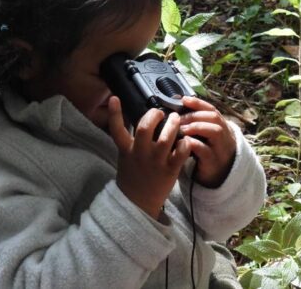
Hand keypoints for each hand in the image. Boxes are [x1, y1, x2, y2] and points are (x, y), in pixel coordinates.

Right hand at [108, 96, 191, 218]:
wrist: (138, 203)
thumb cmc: (132, 175)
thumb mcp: (125, 156)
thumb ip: (131, 139)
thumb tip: (139, 117)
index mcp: (127, 150)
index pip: (116, 129)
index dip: (114, 113)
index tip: (114, 98)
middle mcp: (140, 154)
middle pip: (146, 127)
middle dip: (155, 115)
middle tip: (161, 112)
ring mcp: (156, 162)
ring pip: (167, 138)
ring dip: (173, 125)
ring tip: (176, 119)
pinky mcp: (170, 171)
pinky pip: (181, 153)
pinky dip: (185, 144)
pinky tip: (186, 140)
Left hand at [177, 97, 236, 187]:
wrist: (217, 177)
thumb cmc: (206, 153)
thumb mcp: (203, 137)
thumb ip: (195, 124)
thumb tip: (177, 106)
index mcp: (220, 126)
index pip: (212, 109)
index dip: (198, 103)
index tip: (183, 99)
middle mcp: (224, 135)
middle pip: (214, 118)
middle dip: (195, 115)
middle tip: (177, 118)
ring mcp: (220, 148)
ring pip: (215, 131)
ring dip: (196, 127)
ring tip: (181, 129)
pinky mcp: (213, 162)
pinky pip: (206, 151)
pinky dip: (194, 144)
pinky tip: (183, 143)